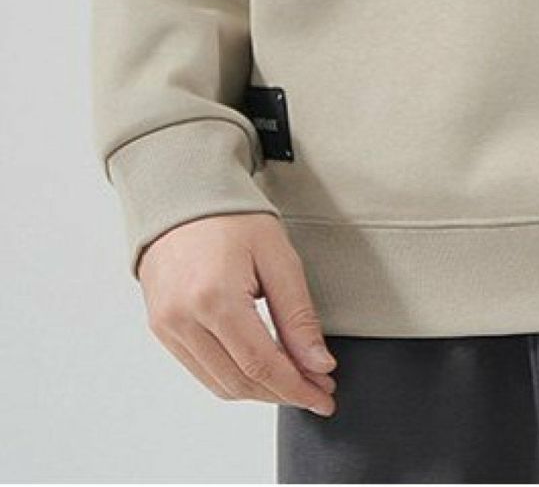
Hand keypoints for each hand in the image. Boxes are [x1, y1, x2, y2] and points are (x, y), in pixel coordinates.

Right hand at [138, 212, 335, 413]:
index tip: (324, 396)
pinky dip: (234, 377)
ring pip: (219, 384)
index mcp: (215, 298)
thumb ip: (298, 315)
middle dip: (283, 392)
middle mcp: (183, 319)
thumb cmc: (231, 217)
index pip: (262, 365)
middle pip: (240, 382)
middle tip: (317, 388)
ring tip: (294, 380)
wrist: (182, 195)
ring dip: (259, 391)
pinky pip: (201, 370)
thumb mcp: (278, 256)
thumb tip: (318, 363)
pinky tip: (261, 368)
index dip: (297, 387)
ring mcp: (168, 327)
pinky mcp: (162, 328)